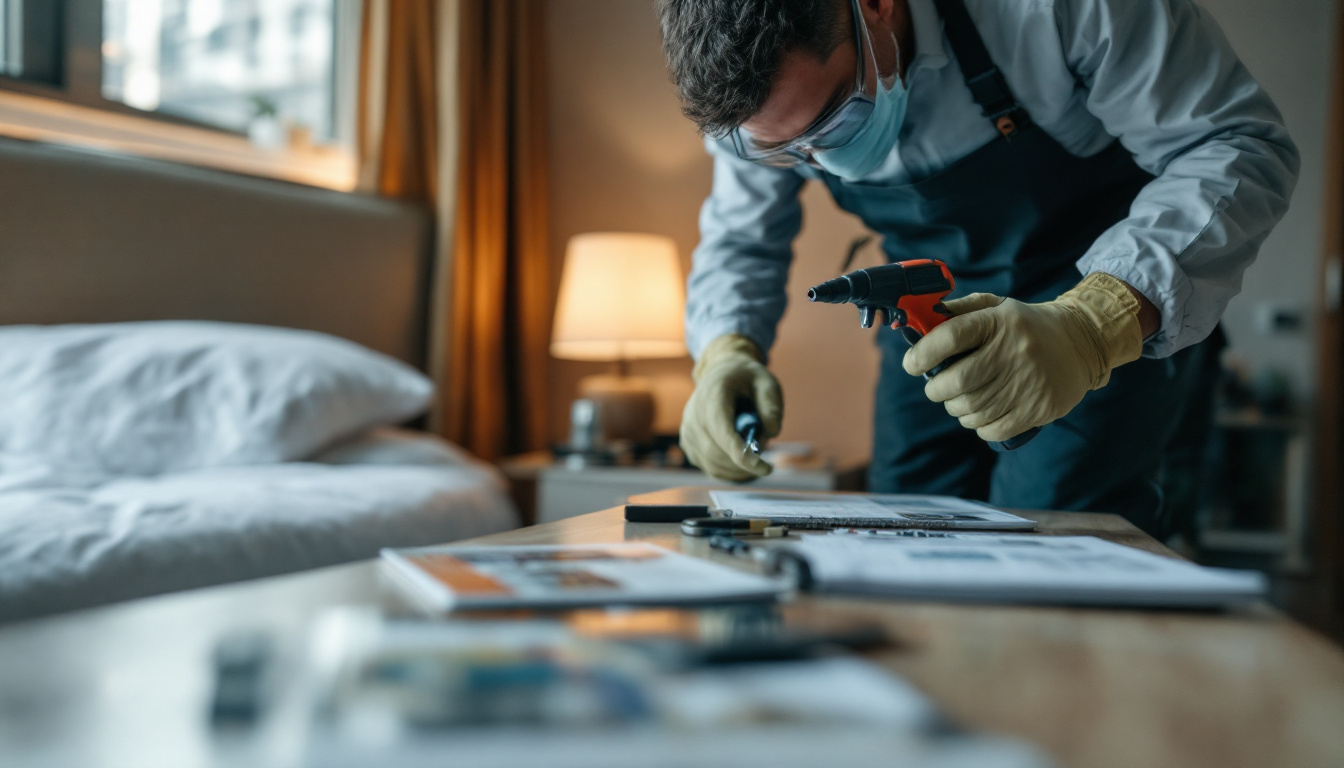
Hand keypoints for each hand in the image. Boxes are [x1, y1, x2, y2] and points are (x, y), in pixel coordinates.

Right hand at [680, 334, 782, 481]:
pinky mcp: (688, 443)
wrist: (722, 374)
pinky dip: (729, 471)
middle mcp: (694, 413)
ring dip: (738, 471)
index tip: (766, 468)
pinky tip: (743, 462)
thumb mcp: (767, 383)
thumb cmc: (747, 379)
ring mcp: (688, 430)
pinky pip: (708, 467)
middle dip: (745, 465)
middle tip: (767, 463)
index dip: (742, 454)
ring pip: (712, 464)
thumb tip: (771, 433)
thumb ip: (772, 407)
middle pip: (716, 452)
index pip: (722, 431)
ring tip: (756, 458)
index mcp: (714, 394)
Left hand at [902, 273, 1144, 442]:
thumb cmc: (1025, 326)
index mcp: (1000, 322)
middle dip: (935, 389)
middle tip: (935, 388)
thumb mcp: (996, 307)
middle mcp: (1015, 351)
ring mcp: (1029, 382)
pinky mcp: (1040, 407)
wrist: (1081, 342)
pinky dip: (978, 425)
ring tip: (960, 400)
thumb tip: (919, 325)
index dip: (923, 353)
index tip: (911, 364)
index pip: (951, 337)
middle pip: (957, 381)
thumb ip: (958, 312)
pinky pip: (992, 428)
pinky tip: (981, 414)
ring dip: (956, 409)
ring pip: (972, 409)